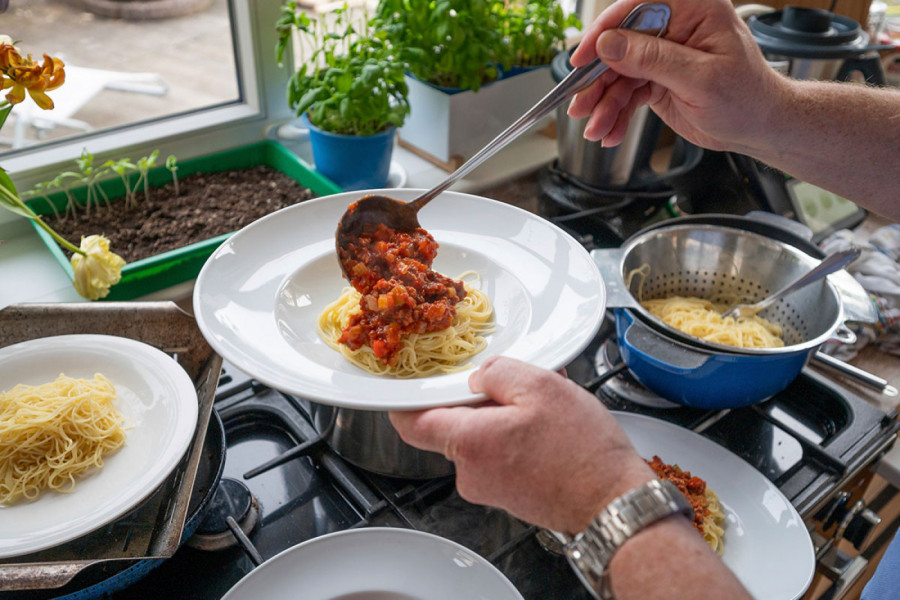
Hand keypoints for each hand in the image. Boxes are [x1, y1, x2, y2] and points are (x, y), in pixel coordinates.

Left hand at [389, 356, 653, 533]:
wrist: (614, 502)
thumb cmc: (583, 452)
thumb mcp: (541, 386)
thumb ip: (497, 373)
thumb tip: (479, 377)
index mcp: (470, 443)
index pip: (411, 423)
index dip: (406, 399)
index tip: (410, 382)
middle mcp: (471, 474)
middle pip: (453, 425)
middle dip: (481, 400)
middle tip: (516, 385)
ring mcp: (490, 489)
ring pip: (482, 439)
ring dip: (506, 417)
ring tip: (545, 407)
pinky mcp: (510, 495)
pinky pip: (502, 455)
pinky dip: (519, 437)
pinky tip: (550, 427)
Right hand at [567, 0, 786, 153]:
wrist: (760, 128)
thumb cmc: (748, 98)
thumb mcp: (700, 79)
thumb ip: (653, 59)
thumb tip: (611, 44)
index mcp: (693, 9)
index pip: (637, 8)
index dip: (605, 31)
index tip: (583, 57)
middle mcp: (675, 27)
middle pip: (619, 45)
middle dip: (598, 80)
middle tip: (581, 105)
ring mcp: (663, 55)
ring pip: (618, 74)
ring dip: (604, 104)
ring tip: (596, 129)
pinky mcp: (657, 79)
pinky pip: (626, 93)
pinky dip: (616, 114)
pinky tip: (610, 131)